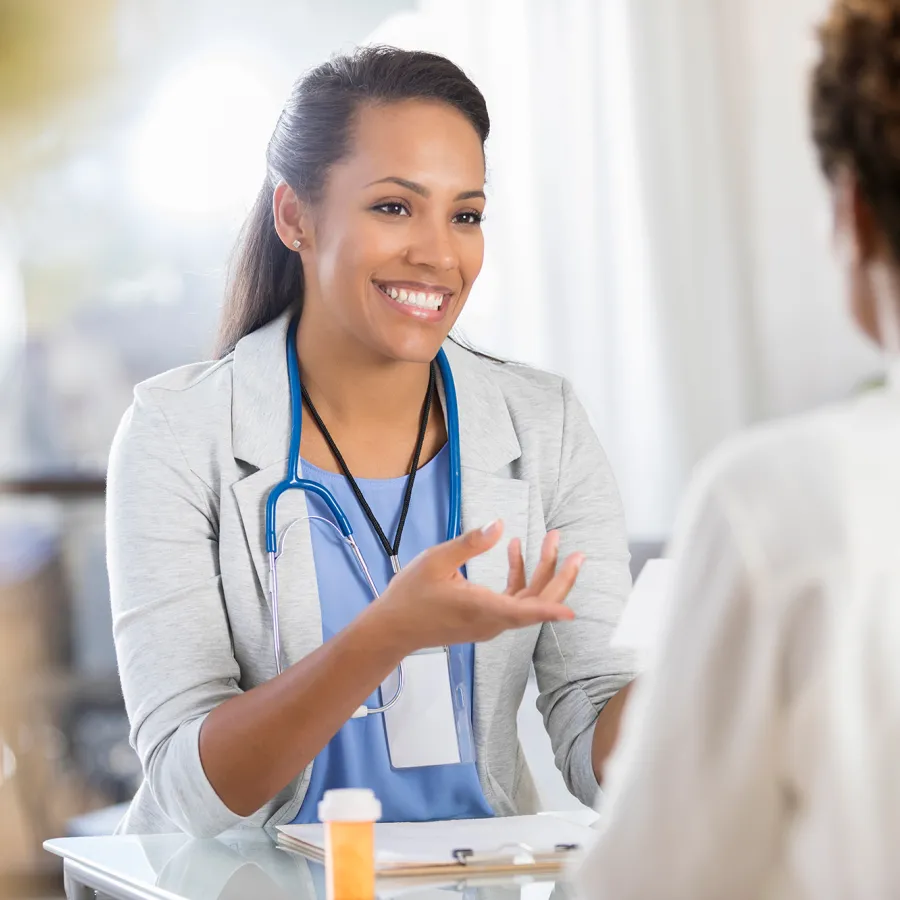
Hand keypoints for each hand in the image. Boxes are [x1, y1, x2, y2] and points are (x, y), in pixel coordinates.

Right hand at [369, 521, 582, 653]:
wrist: (392, 628)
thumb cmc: (410, 595)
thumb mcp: (436, 560)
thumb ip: (470, 543)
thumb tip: (499, 525)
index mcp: (481, 608)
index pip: (525, 611)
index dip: (550, 609)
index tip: (572, 611)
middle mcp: (491, 621)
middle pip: (536, 604)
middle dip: (559, 577)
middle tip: (576, 553)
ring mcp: (489, 624)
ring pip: (527, 602)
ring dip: (542, 573)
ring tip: (549, 541)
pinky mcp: (484, 621)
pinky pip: (513, 602)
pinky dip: (520, 578)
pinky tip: (514, 552)